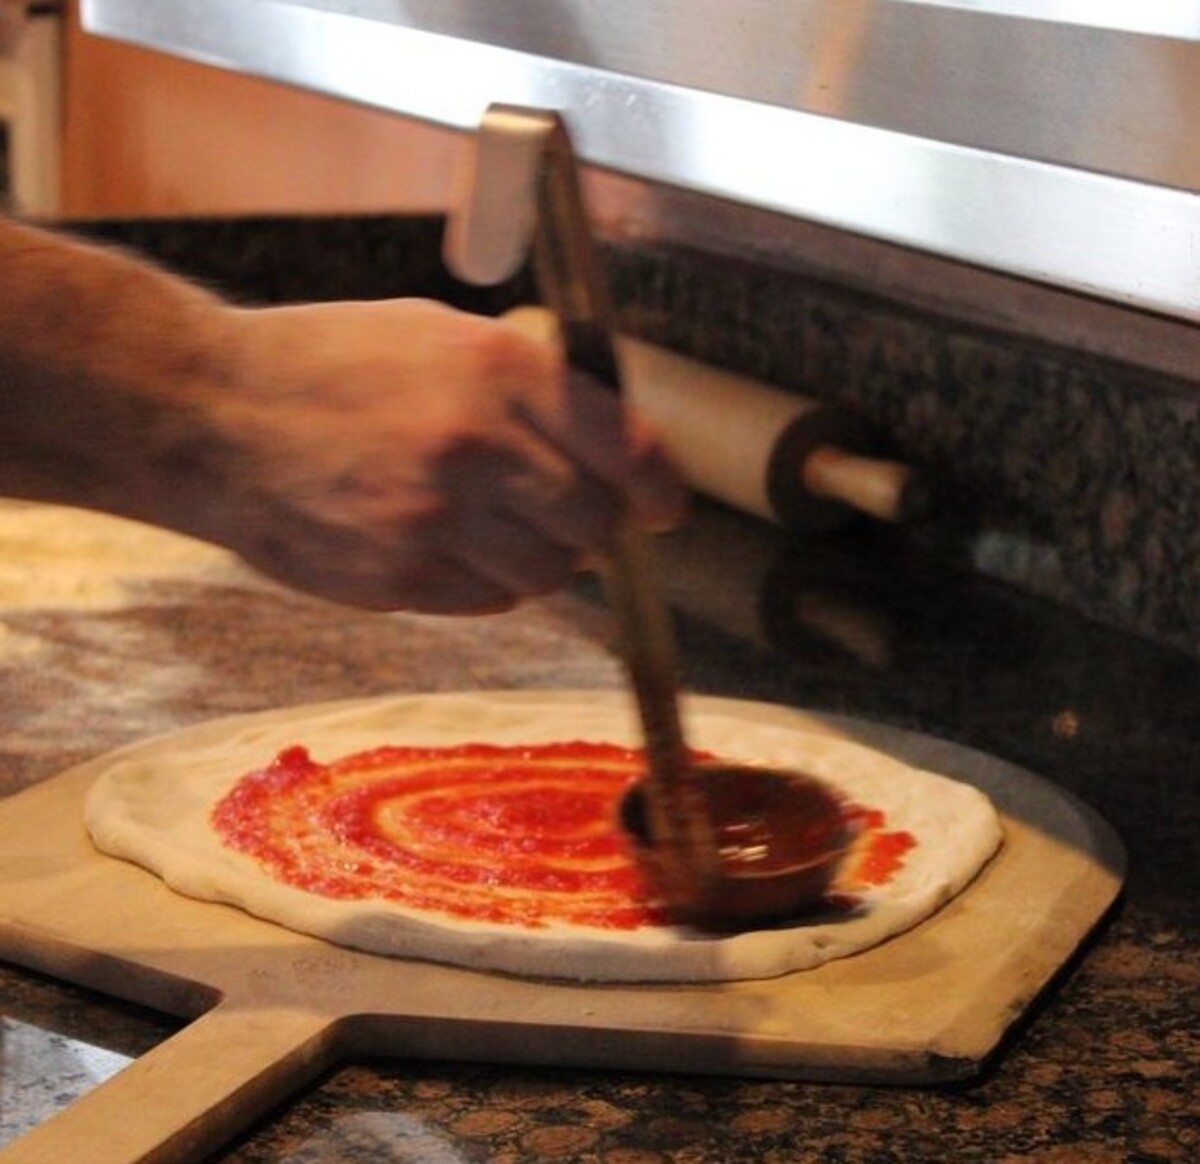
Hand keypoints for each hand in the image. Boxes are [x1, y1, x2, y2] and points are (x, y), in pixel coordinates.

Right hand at [199, 298, 685, 612]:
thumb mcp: (436, 332)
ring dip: (545, 555)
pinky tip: (455, 545)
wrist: (210, 415)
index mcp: (495, 369)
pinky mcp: (398, 579)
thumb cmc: (326, 362)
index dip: (659, 487)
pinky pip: (491, 600)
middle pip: (593, 522)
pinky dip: (493, 580)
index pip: (624, 449)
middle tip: (576, 512)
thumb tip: (609, 446)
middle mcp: (474, 447)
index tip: (665, 506)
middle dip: (597, 523)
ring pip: (548, 571)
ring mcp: (434, 521)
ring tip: (502, 523)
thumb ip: (528, 385)